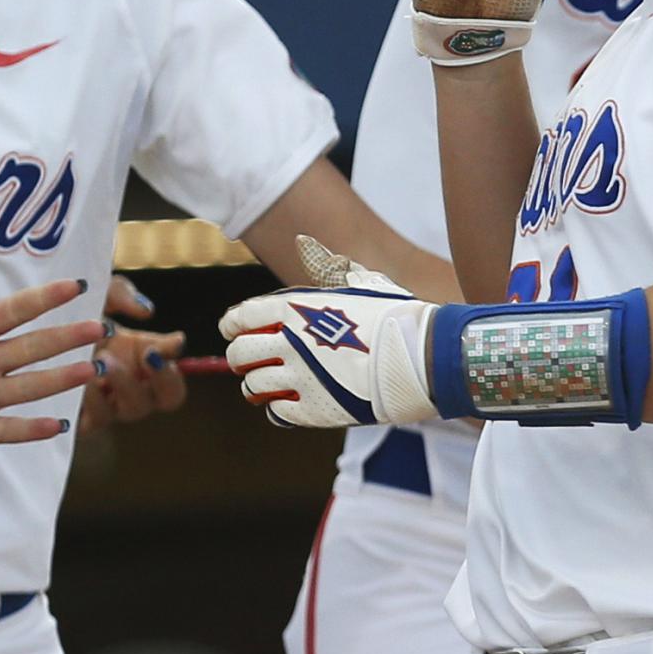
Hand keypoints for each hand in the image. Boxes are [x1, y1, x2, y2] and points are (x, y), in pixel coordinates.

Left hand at [0, 263, 101, 454]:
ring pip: (29, 387)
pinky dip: (30, 429)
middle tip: (99, 329)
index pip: (17, 311)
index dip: (45, 299)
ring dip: (59, 379)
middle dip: (66, 339)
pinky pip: (6, 429)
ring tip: (90, 370)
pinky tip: (56, 425)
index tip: (76, 286)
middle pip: (33, 348)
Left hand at [76, 276, 187, 430]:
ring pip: (130, 409)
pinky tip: (79, 380)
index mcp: (146, 362)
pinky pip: (95, 420)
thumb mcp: (99, 293)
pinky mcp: (81, 418)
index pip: (174, 379)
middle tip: (144, 355)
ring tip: (104, 360)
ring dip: (123, 384)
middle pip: (165, 400)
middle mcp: (133, 388)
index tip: (156, 348)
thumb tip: (146, 312)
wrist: (36, 323)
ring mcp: (110, 405)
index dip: (172, 370)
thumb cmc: (74, 311)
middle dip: (159, 378)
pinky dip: (91, 401)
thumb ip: (122, 295)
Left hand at [221, 237, 440, 429]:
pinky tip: (292, 402)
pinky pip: (277, 412)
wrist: (420, 356)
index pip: (240, 317)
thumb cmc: (392, 315)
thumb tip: (303, 240)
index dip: (232, 325)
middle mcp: (289, 343)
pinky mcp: (314, 410)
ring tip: (270, 384)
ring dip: (258, 385)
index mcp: (295, 309)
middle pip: (239, 355)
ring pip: (253, 387)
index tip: (233, 330)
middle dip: (240, 357)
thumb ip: (325, 264)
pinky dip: (279, 408)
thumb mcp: (358, 282)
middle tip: (249, 361)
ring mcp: (300, 378)